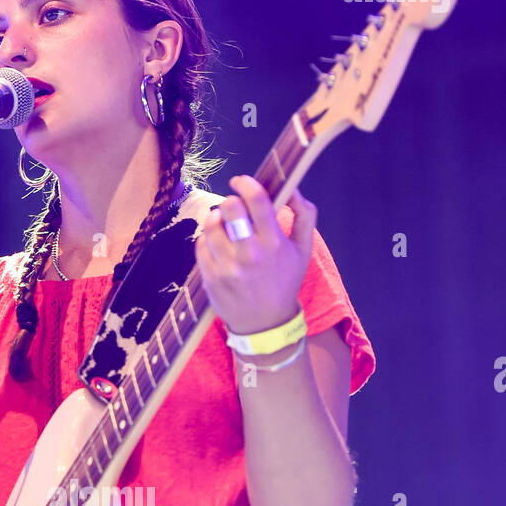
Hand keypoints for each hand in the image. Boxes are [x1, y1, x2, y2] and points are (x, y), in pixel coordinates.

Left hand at [195, 177, 315, 334]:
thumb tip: (292, 188)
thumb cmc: (284, 282)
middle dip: (231, 202)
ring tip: (223, 224)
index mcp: (274, 243)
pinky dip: (207, 239)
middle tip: (234, 208)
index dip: (246, 184)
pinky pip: (201, 244)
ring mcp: (227, 266)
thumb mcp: (304, 250)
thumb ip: (304, 215)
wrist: (265, 324)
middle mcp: (249, 254)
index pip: (257, 200)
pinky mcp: (210, 277)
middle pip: (230, 208)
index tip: (241, 181)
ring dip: (216, 218)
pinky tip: (218, 245)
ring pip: (211, 224)